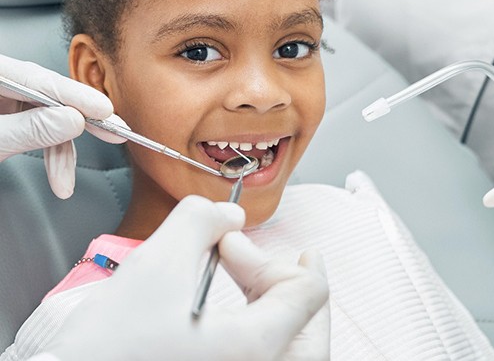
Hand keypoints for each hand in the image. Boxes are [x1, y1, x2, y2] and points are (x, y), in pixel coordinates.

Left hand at [0, 54, 123, 198]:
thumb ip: (29, 129)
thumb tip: (73, 119)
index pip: (38, 80)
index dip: (75, 96)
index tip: (104, 111)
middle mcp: (1, 85)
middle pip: (47, 96)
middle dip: (80, 121)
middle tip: (115, 133)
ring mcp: (3, 101)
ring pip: (46, 117)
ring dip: (60, 151)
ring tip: (65, 181)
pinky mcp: (7, 118)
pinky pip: (37, 129)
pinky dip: (49, 154)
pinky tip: (57, 173)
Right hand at [44, 196, 329, 360]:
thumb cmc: (111, 343)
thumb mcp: (157, 263)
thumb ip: (202, 220)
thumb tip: (231, 216)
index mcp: (255, 347)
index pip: (311, 294)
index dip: (289, 253)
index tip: (258, 242)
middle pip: (302, 318)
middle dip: (272, 273)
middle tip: (232, 250)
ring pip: (284, 337)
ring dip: (265, 295)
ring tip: (229, 269)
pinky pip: (260, 349)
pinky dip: (252, 318)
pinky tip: (221, 300)